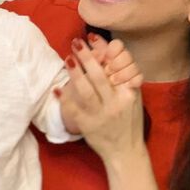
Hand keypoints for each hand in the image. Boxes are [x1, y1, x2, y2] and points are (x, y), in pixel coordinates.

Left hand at [57, 35, 144, 159]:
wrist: (126, 151)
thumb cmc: (129, 120)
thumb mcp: (132, 98)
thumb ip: (123, 78)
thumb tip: (105, 50)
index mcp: (128, 94)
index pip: (118, 67)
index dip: (104, 51)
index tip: (92, 38)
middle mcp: (115, 103)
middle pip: (99, 76)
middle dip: (87, 57)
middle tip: (76, 43)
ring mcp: (101, 115)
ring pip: (86, 91)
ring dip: (75, 74)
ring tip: (68, 59)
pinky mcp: (87, 126)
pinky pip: (73, 110)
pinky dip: (64, 99)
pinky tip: (56, 89)